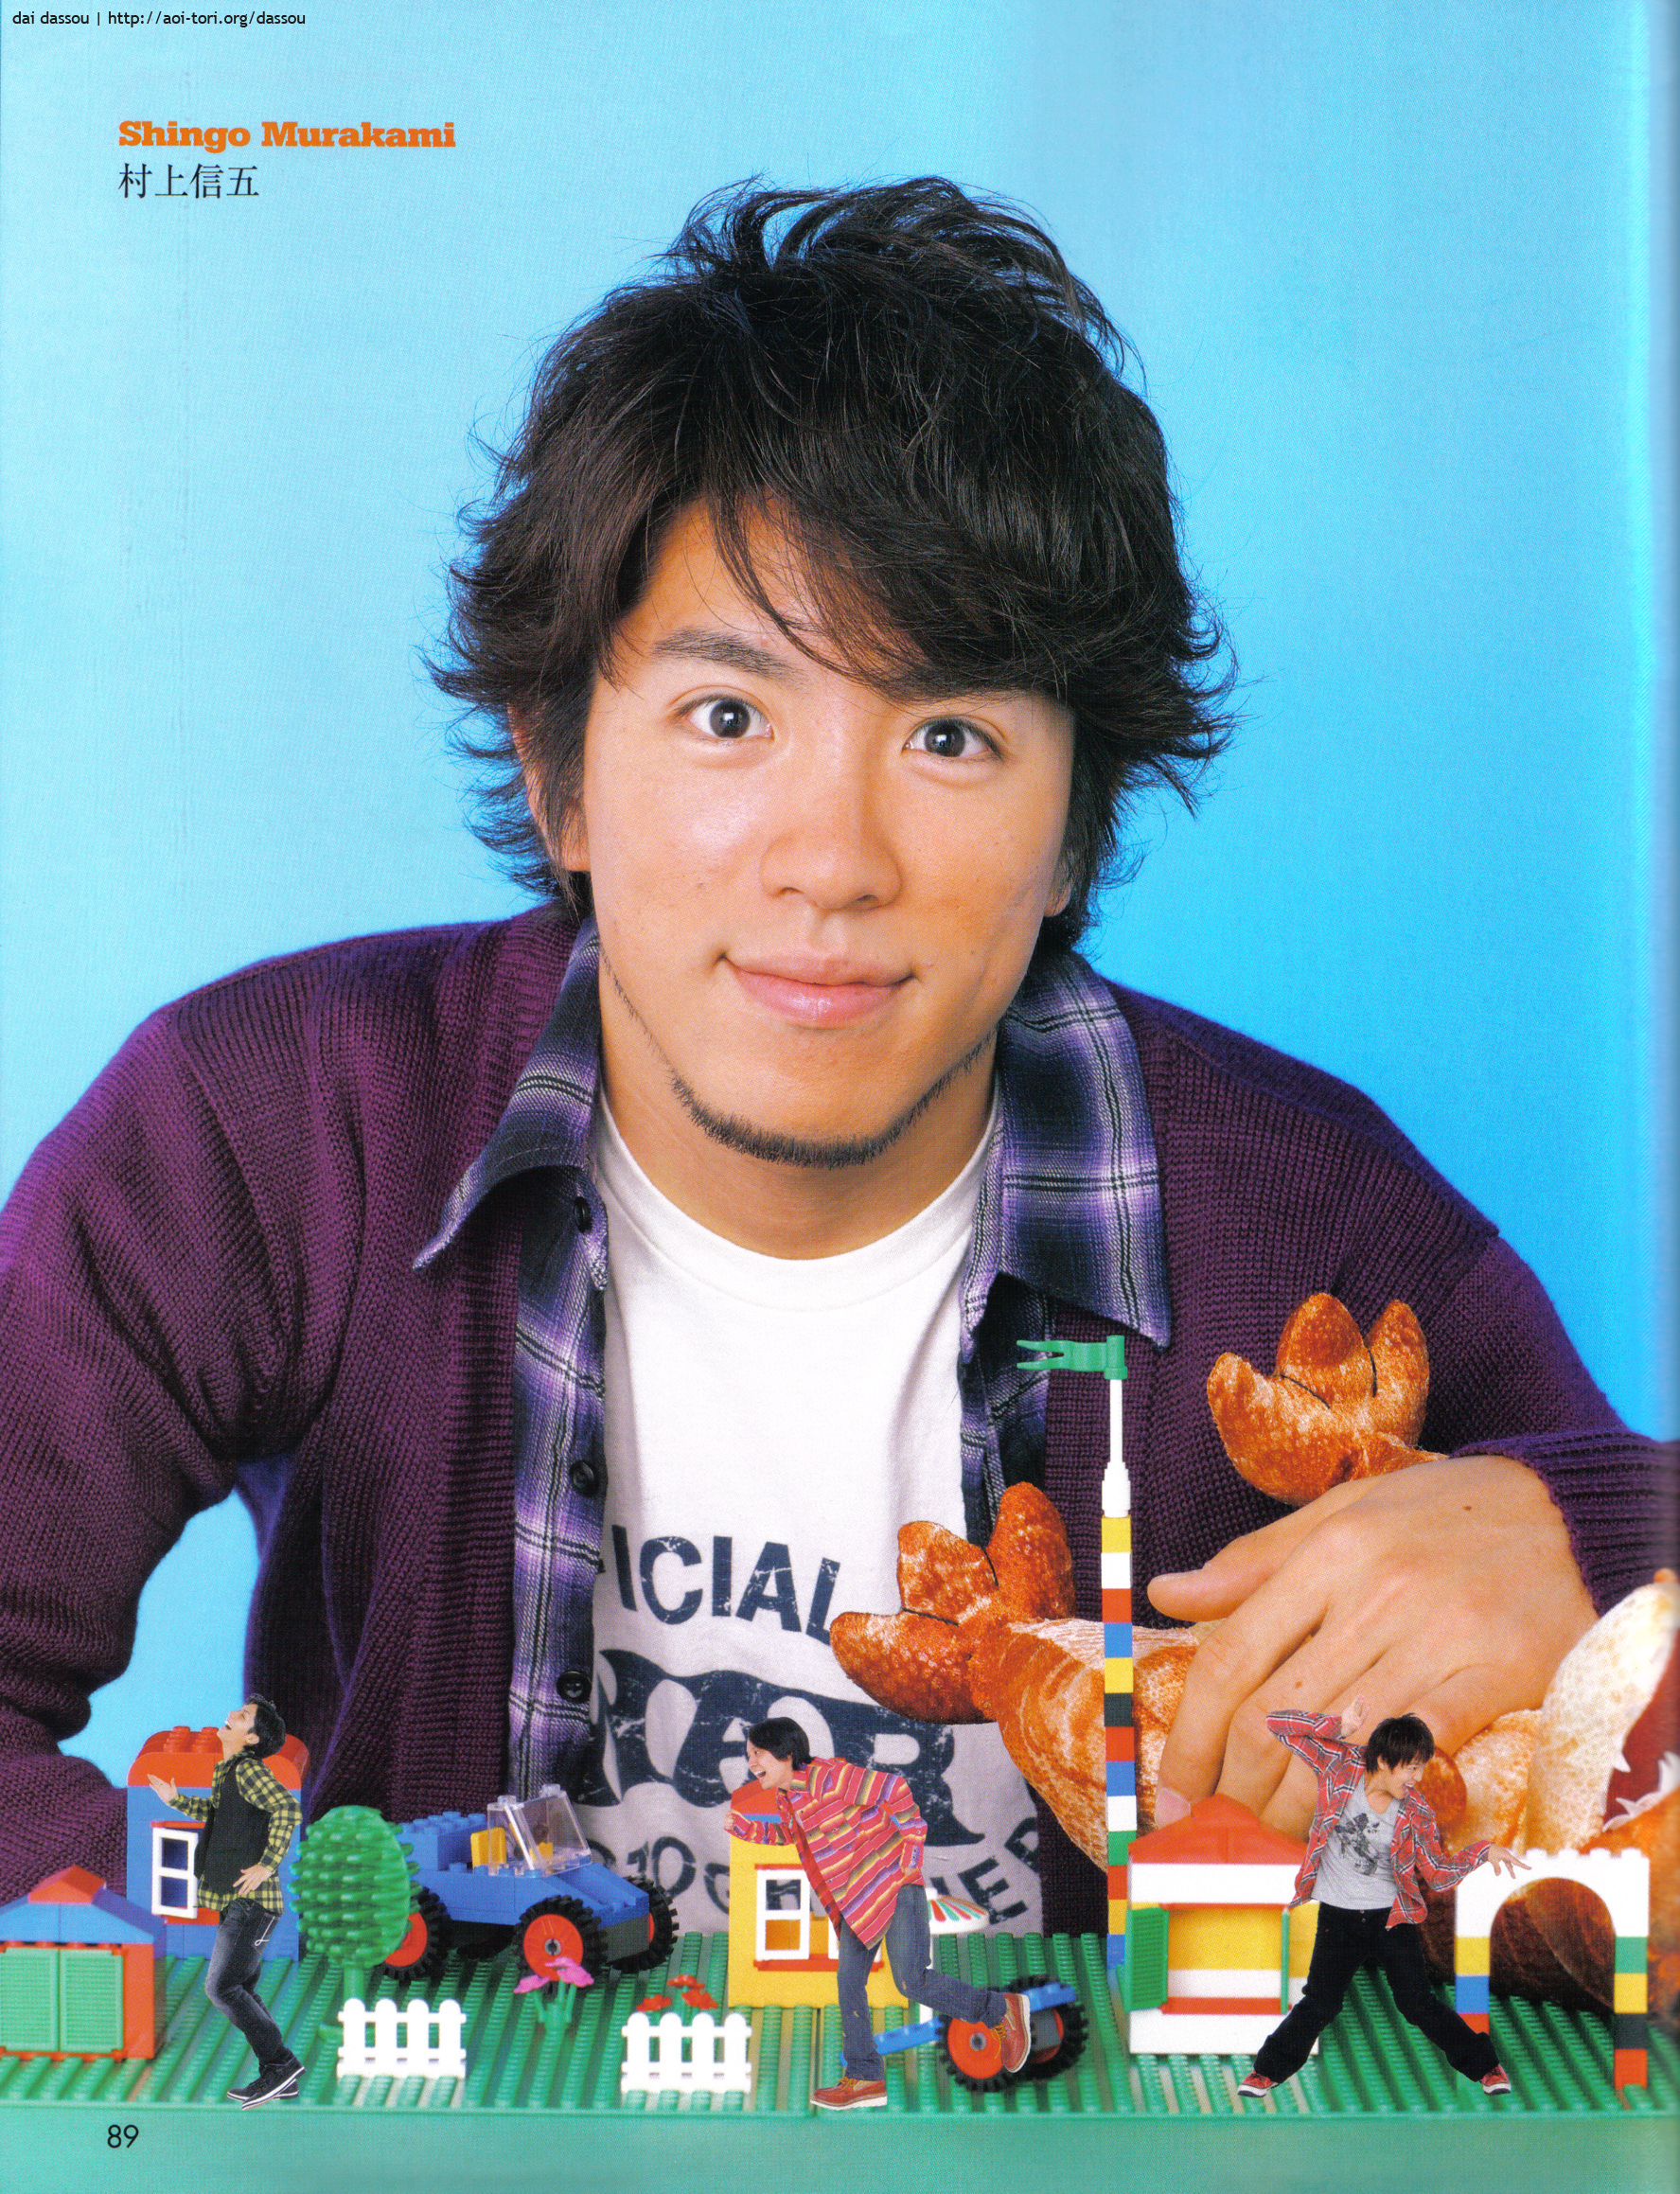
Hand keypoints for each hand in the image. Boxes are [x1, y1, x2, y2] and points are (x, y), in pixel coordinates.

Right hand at [146, 1774, 179, 1805]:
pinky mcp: (159, 1793)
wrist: (172, 1800)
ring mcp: (160, 1789)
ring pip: (155, 1784)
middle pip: (156, 1781)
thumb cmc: (174, 1794)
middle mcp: (162, 1786)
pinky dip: (152, 1787)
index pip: (159, 1780)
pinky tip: (150, 1784)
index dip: (155, 1777)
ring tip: (149, 1778)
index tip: (152, 1775)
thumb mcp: (174, 1788)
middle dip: (152, 1778)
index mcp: (165, 1784)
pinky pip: (155, 1789)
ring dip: (152, 1781)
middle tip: (148, 1774)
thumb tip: (173, 1778)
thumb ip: (173, 1783)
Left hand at [233, 1863, 273, 1896]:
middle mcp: (252, 1875)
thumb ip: (247, 1870)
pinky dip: (256, 1885)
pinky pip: (258, 1882)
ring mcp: (257, 1876)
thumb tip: (241, 1871)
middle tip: (239, 1893)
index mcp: (250, 1873)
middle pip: (246, 1882)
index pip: (242, 1878)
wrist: (267, 1864)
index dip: (238, 1882)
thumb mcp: (253, 1867)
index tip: (233, 1886)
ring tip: (245, 1893)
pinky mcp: (262, 1877)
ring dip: (248, 1888)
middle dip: (242, 1888)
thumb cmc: (260, 1866)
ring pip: (251, 1883)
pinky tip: (253, 1889)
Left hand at [1149, 1455, 1592, 1835]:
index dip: (1191, 1734)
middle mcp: (1376, 1594)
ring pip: (1338, 1747)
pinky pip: (1420, 1750)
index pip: (1233, 1656)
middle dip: (1236, 1788)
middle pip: (1274, 1715)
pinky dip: (1376, 1799)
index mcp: (1330, 1552)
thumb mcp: (1346, 1512)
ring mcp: (1439, 1635)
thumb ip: (1256, 1560)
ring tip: (1278, 1836)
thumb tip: (1167, 1592)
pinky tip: (1351, 1826)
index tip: (1175, 1787)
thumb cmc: (1449, 1513)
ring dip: (1296, 1811)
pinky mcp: (1498, 1673)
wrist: (1573, 1511)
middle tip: (1226, 1824)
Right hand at [1338, 1694, 1367, 1742]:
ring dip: (1359, 1700)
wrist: (1344, 1727)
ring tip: (1362, 1695)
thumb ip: (1353, 1728)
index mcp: (1359, 1721)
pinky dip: (1356, 1699)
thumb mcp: (1350, 1731)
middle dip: (1360, 1704)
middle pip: (1359, 1709)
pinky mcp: (1351, 1709)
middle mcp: (1357, 1716)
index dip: (1365, 1712)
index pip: (1363, 1716)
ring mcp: (1354, 1712)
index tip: (1368, 1708)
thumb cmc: (1348, 1731)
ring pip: (1357, 1705)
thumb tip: (1355, 1727)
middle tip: (1362, 1700)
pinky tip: (1359, 1695)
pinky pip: (1354, 1703)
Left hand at [1485, 1845, 1527, 1877]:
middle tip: (1528, 1870)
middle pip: (1514, 1863)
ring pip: (1509, 1864)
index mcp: (1506, 1855)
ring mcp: (1504, 1856)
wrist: (1484, 1846)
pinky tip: (1509, 1871)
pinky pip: (1506, 1863)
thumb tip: (1498, 1875)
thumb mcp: (1493, 1860)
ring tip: (1513, 1877)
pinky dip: (1507, 1867)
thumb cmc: (1490, 1852)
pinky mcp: (1501, 1856)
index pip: (1516, 1862)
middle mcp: (1506, 1855)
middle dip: (1518, 1868)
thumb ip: (1496, 1867)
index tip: (1530, 1868)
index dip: (1523, 1866)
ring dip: (1510, 1870)